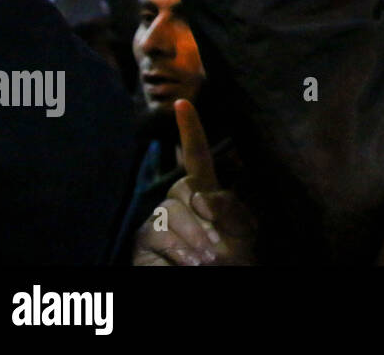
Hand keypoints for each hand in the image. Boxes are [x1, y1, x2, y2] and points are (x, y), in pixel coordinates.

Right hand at [133, 100, 255, 265]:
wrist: (214, 280)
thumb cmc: (233, 257)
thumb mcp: (240, 229)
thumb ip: (229, 206)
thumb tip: (206, 198)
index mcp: (205, 191)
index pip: (196, 155)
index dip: (190, 130)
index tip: (183, 104)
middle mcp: (178, 199)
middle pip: (184, 184)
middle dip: (204, 212)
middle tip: (218, 245)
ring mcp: (158, 217)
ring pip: (172, 210)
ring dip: (194, 236)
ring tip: (209, 258)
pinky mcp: (143, 238)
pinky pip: (158, 233)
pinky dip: (178, 249)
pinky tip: (189, 262)